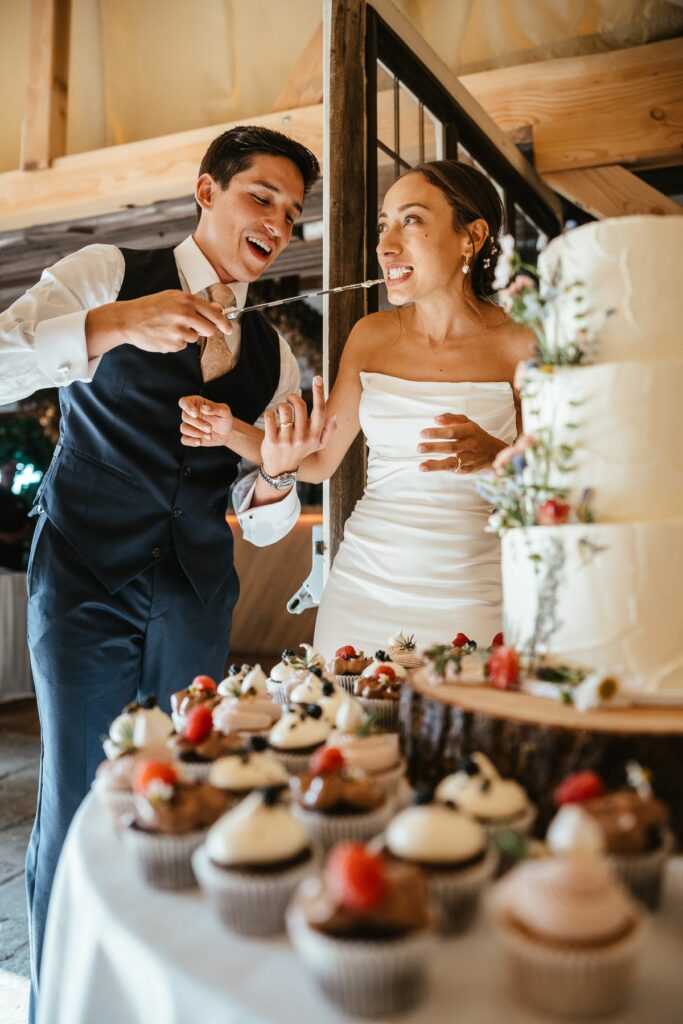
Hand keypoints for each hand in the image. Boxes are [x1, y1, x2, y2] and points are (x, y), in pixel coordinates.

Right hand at [86, 290, 231, 357]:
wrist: (128, 319)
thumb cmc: (150, 307)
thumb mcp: (173, 298)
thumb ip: (195, 304)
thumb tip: (217, 309)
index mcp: (186, 300)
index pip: (213, 314)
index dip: (224, 323)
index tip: (229, 329)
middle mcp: (185, 314)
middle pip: (209, 330)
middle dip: (205, 331)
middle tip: (193, 328)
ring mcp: (179, 330)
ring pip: (195, 338)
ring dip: (186, 335)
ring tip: (170, 327)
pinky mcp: (173, 344)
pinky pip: (182, 346)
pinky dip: (176, 342)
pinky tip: (164, 334)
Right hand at [179, 396, 233, 447]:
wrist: (226, 433)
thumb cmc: (224, 418)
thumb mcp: (224, 411)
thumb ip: (215, 408)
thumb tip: (203, 408)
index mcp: (196, 403)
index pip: (184, 402)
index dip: (187, 407)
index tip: (196, 414)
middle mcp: (189, 413)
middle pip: (185, 416)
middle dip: (198, 423)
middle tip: (210, 428)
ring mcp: (188, 425)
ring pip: (183, 428)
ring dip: (196, 433)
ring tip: (209, 436)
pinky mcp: (189, 436)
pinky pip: (184, 439)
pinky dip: (191, 441)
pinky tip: (200, 442)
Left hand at [260, 376, 335, 476]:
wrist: (281, 469)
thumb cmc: (300, 452)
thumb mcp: (318, 445)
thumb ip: (328, 430)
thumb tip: (334, 415)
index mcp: (315, 436)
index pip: (320, 410)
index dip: (319, 392)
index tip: (317, 378)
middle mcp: (302, 438)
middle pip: (299, 405)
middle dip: (292, 397)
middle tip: (289, 400)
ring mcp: (287, 440)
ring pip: (284, 409)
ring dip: (280, 406)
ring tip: (280, 412)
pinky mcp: (272, 442)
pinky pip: (269, 417)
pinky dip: (268, 415)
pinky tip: (270, 420)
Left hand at [418, 413, 506, 472]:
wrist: (495, 453)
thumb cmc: (476, 435)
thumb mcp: (467, 423)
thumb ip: (451, 419)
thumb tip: (436, 419)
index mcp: (470, 431)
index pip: (452, 432)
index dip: (437, 433)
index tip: (422, 433)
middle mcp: (470, 445)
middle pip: (451, 447)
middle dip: (434, 448)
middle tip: (419, 448)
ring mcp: (469, 459)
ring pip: (452, 462)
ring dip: (436, 465)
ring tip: (421, 465)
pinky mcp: (468, 469)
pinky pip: (453, 469)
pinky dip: (440, 468)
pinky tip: (428, 466)